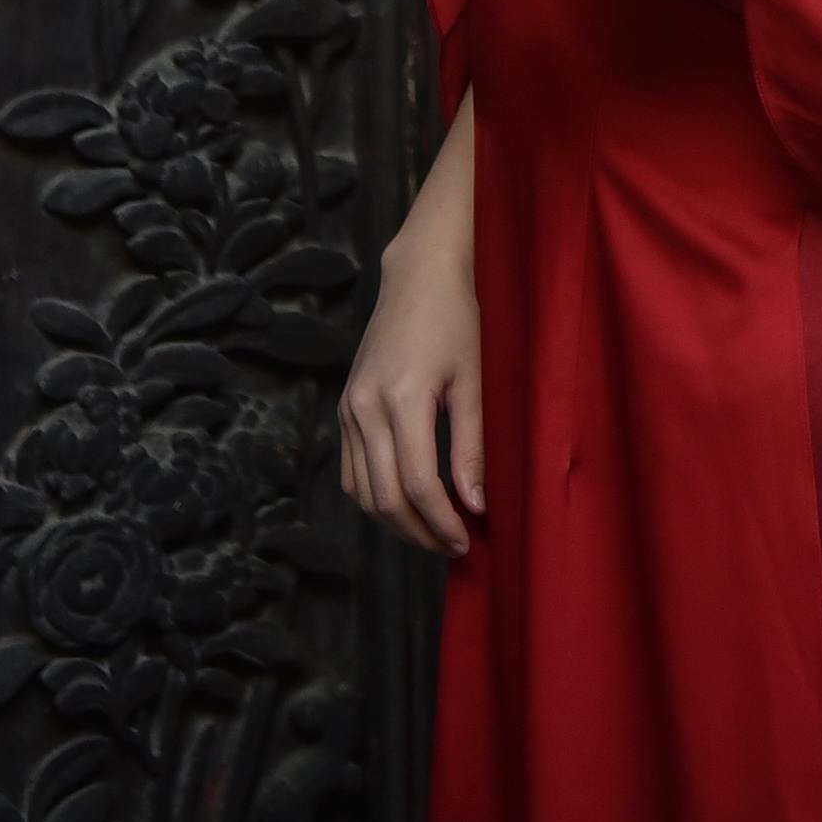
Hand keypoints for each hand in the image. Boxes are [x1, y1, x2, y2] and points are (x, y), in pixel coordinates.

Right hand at [338, 238, 483, 555]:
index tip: (466, 541)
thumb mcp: (473, 379)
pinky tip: (405, 503)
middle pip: (384, 497)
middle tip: (453, 545)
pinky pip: (351, 471)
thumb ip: (472, 445)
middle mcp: (366, 407)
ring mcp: (350, 407)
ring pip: (361, 492)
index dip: (441, 522)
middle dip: (419, 532)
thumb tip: (475, 506)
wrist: (419, 275)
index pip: (416, 484)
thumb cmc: (456, 319)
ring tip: (432, 531)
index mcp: (402, 398)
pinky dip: (374, 497)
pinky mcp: (345, 406)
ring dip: (395, 522)